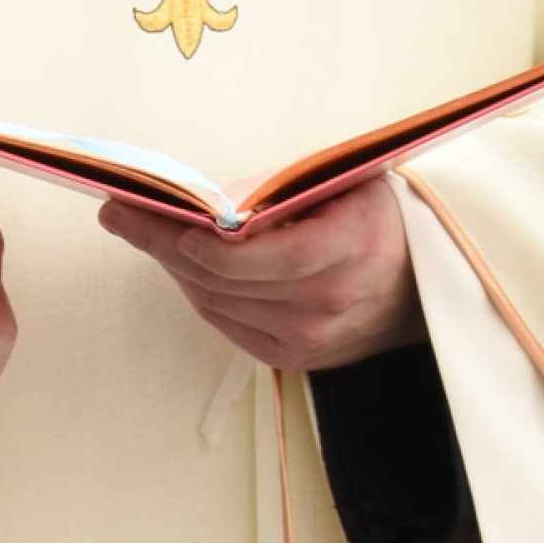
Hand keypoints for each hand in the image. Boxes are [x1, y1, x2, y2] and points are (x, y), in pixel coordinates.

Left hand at [98, 179, 424, 371]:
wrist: (424, 287)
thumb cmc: (377, 218)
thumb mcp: (348, 183)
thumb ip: (286, 192)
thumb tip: (207, 201)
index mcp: (353, 246)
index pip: (274, 256)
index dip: (217, 247)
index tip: (170, 224)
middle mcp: (331, 301)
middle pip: (228, 279)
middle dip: (165, 244)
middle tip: (120, 213)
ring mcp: (313, 338)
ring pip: (218, 302)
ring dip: (174, 267)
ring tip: (139, 230)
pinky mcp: (296, 359)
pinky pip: (228, 323)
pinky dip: (199, 292)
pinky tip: (178, 265)